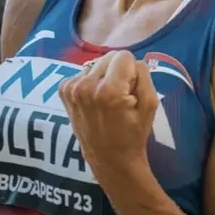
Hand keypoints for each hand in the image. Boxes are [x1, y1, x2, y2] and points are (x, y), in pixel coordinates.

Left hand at [58, 51, 157, 183]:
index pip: (124, 56)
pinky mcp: (64, 92)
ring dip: (103, 77)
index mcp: (109, 89)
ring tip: (106, 101)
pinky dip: (90, 83)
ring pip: (95, 65)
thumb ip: (143, 75)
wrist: (109, 159)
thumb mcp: (150, 104)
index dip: (132, 71)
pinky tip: (94, 101)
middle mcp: (86, 86)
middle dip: (118, 71)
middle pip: (109, 57)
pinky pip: (82, 74)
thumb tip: (132, 62)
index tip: (131, 90)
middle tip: (120, 96)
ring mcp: (72, 89)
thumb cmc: (133, 134)